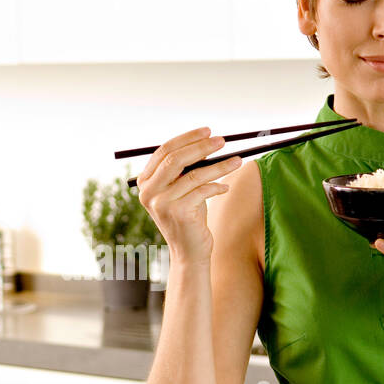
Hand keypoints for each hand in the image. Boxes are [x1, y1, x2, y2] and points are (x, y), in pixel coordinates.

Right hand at [136, 127, 242, 265]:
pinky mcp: (178, 213)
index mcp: (145, 182)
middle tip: (222, 141)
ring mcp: (161, 203)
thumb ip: (186, 169)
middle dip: (202, 146)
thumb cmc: (189, 217)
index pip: (164, 151)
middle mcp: (148, 192)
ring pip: (194, 175)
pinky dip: (218, 186)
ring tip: (237, 161)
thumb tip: (206, 142)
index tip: (208, 131)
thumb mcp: (183, 189)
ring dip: (219, 166)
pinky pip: (203, 191)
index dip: (187, 138)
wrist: (189, 251)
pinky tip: (226, 187)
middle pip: (175, 159)